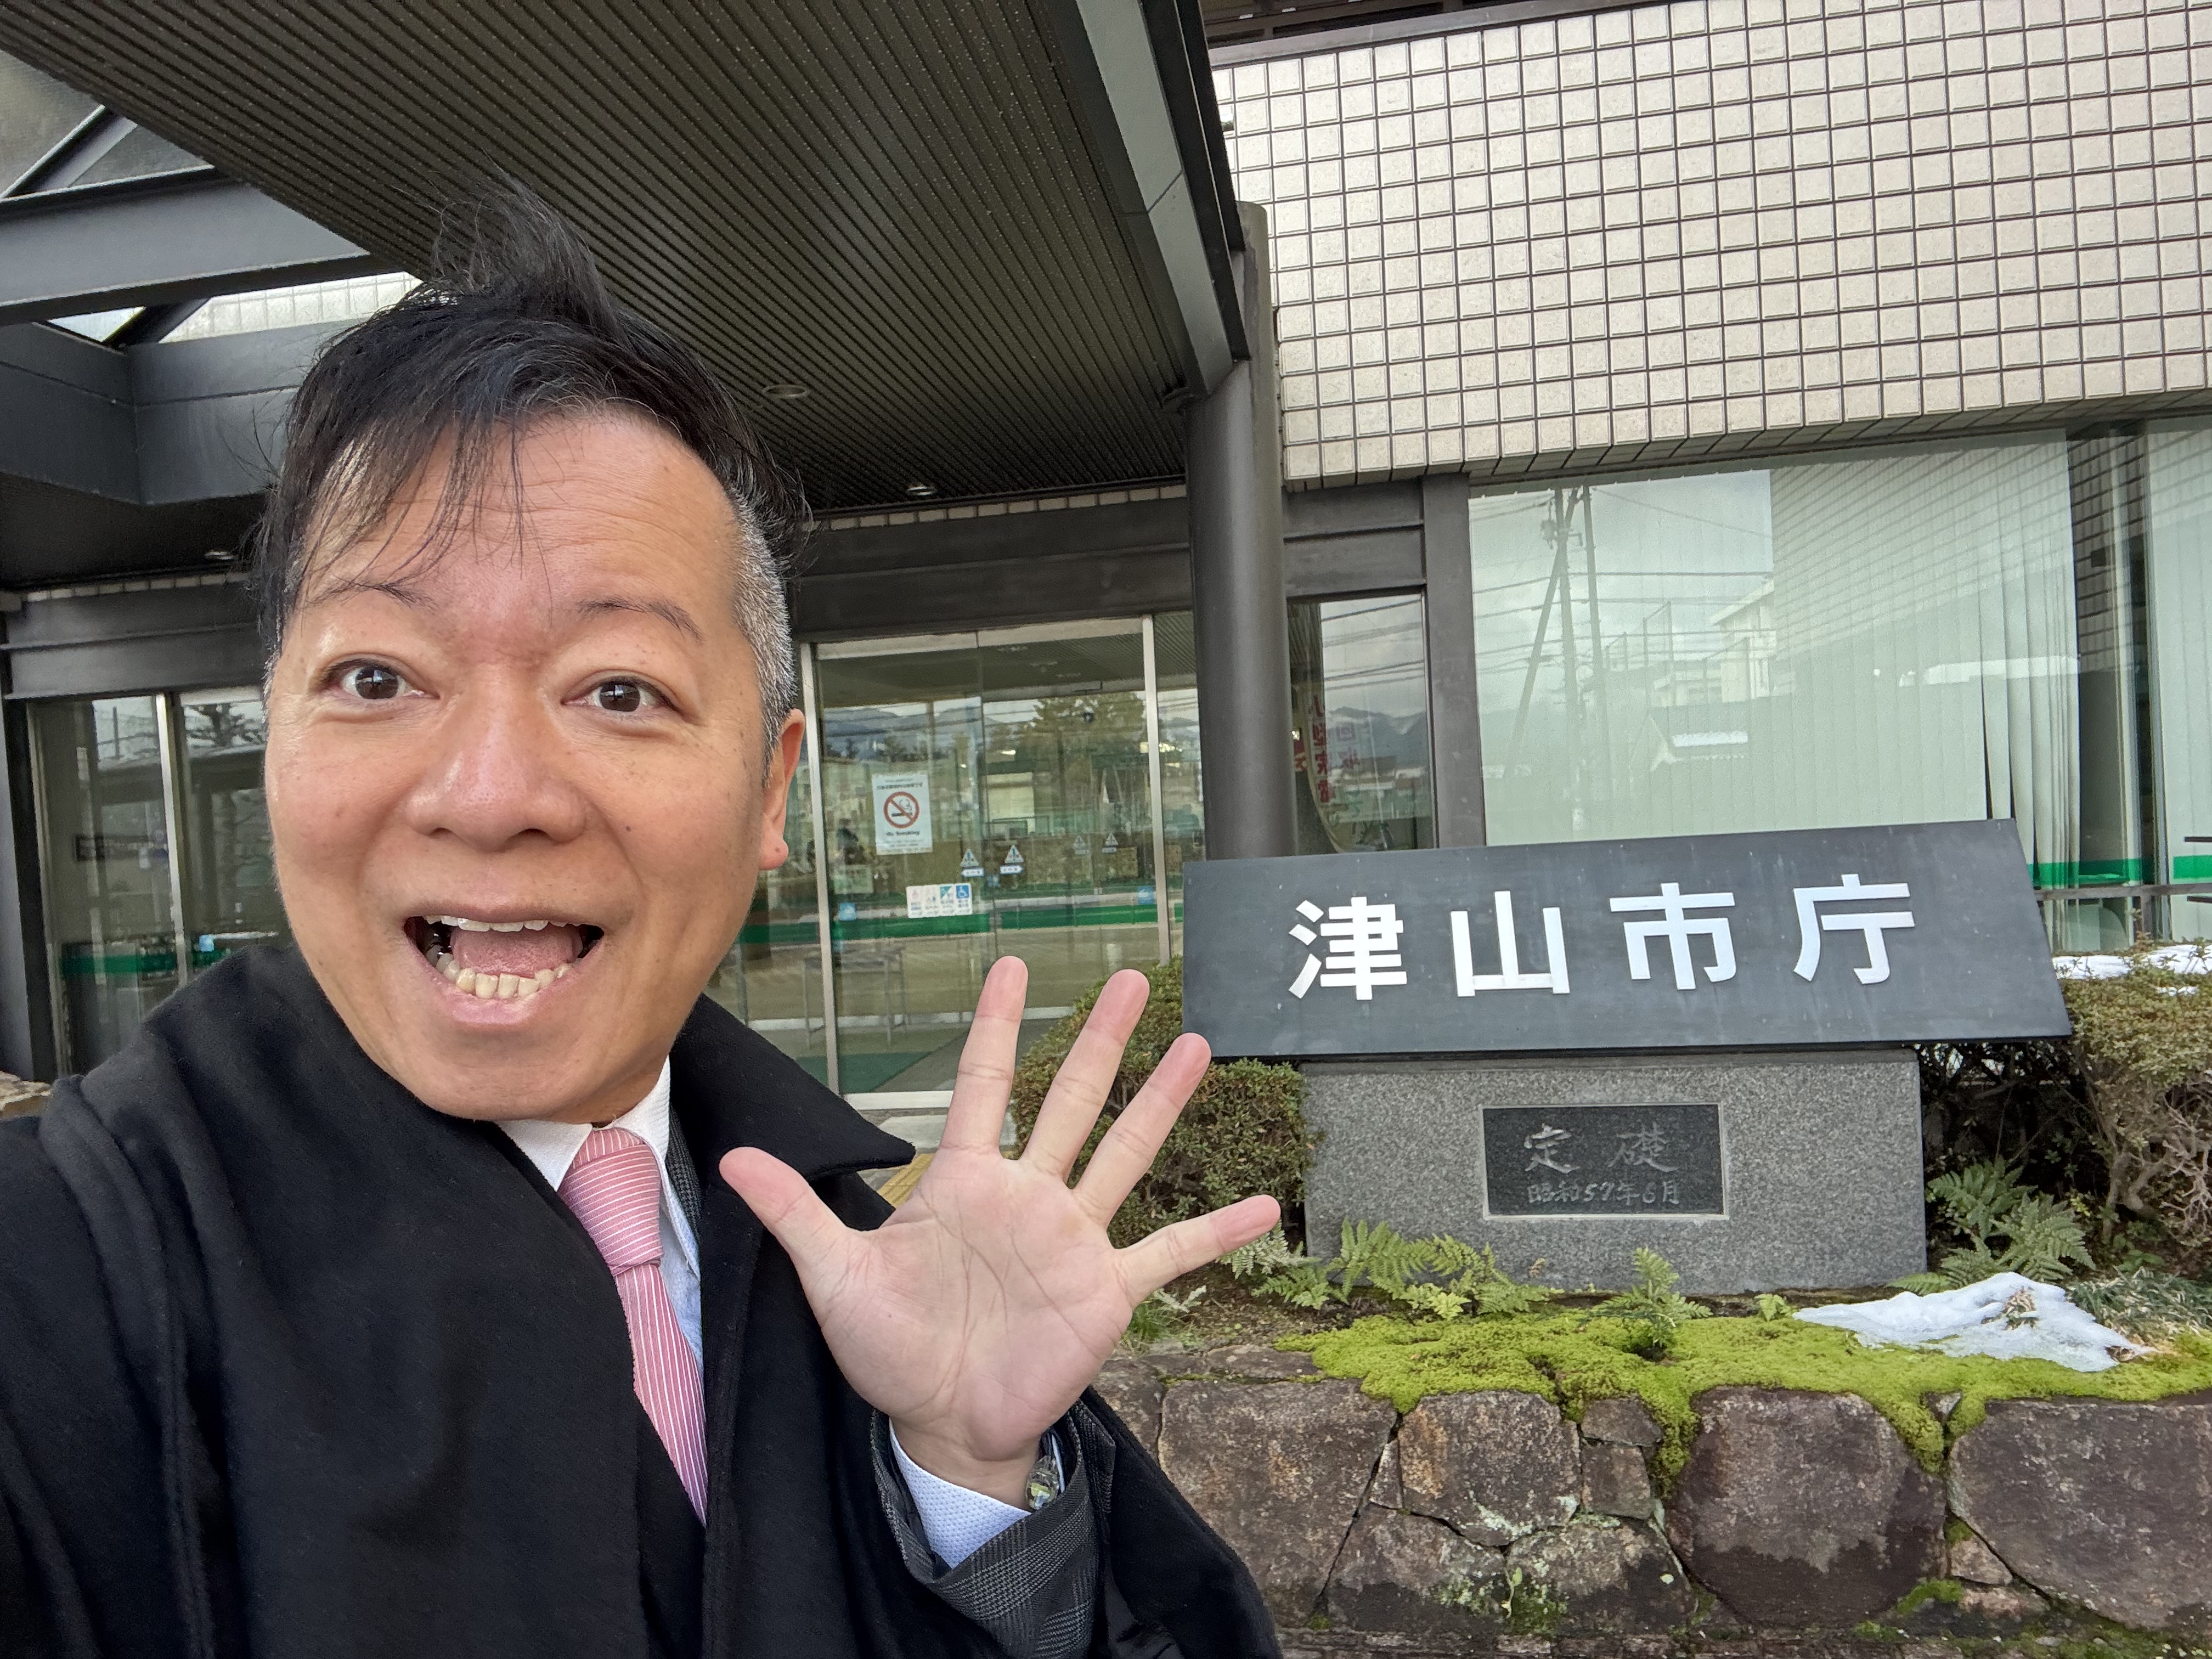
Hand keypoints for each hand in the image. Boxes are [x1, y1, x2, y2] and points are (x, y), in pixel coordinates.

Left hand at [719, 957, 1279, 1503]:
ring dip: (1160, 1104)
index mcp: (965, 1182)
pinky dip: (1215, 1232)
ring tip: (1197, 1046)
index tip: (1012, 964)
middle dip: (1097, 1039)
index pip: (982, 1086)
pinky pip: (1170, 1253)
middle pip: (1069, 1100)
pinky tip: (1263, 1207)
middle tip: (1129, 977)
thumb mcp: (834, 1278)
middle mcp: (1028, 1196)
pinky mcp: (1105, 1291)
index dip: (995, 1026)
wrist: (941, 1425)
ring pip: (1124, 1154)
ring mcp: (1072, 1240)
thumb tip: (729, 1161)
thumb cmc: (889, 1350)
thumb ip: (796, 1215)